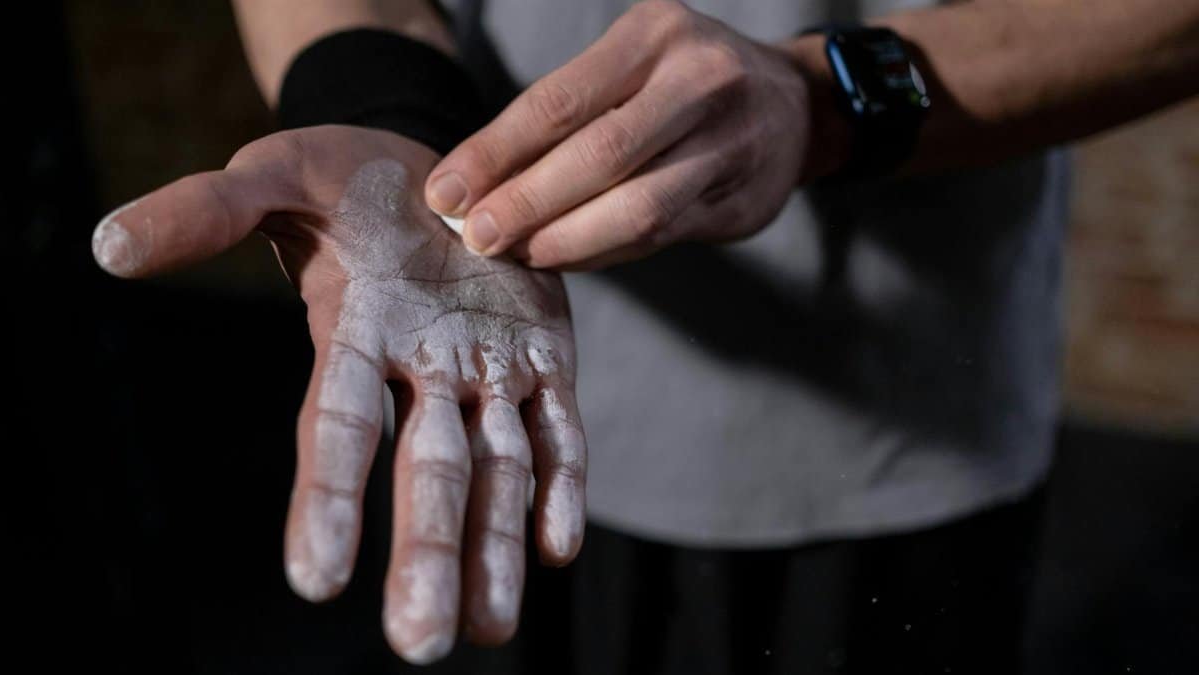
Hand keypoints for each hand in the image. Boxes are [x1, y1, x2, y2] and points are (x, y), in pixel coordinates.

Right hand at [91, 126, 585, 662]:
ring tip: (493, 628)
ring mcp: (487, 367)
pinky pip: (558, 427)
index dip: (327, 496)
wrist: (438, 166)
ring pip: (497, 468)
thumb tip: (109, 246)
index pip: (338, 426)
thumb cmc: (345, 176)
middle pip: (425, 470)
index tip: (315, 579)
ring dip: (496, 546)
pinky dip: (561, 482)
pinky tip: (557, 547)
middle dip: (425, 552)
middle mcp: (422, 369)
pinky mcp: (545, 355)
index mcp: (356, 334)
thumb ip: (209, 211)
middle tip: (422, 643)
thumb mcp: (275, 174)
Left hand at [423, 0, 812, 269]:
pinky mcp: (742, 200)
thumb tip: (479, 185)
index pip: (558, 101)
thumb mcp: (632, 65)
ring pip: (635, 207)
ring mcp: (730, 143)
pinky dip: (604, 251)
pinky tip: (566, 256)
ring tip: (517, 253)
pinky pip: (659, 235)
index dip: (494, 153)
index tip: (446, 191)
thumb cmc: (683, 84)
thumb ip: (568, 116)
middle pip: (598, 155)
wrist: (793, 104)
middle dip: (526, 202)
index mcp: (654, 35)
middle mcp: (700, 81)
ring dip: (565, 239)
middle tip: (476, 235)